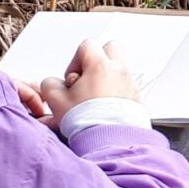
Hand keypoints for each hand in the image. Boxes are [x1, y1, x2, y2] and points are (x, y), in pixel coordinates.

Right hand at [23, 39, 141, 124]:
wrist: (108, 142)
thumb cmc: (86, 122)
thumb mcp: (56, 101)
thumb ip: (50, 85)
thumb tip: (54, 84)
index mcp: (100, 66)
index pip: (87, 45)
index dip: (76, 60)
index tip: (73, 79)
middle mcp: (119, 71)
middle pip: (111, 47)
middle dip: (98, 60)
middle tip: (88, 78)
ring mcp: (131, 84)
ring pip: (121, 67)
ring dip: (108, 76)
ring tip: (96, 95)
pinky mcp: (137, 98)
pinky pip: (127, 86)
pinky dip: (117, 92)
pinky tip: (106, 107)